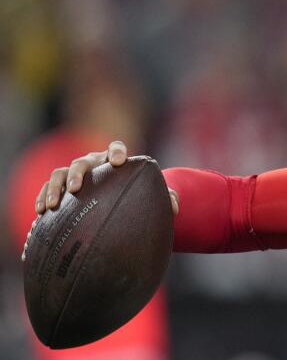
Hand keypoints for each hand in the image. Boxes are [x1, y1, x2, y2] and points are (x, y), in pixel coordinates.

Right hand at [33, 140, 177, 214]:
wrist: (121, 198)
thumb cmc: (140, 195)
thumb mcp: (154, 196)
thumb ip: (167, 197)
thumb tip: (174, 208)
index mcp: (116, 161)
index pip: (116, 147)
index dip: (116, 151)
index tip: (118, 161)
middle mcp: (94, 163)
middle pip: (83, 162)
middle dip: (78, 173)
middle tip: (77, 189)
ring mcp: (76, 173)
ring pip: (60, 173)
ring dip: (54, 188)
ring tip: (51, 205)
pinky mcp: (63, 186)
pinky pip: (49, 188)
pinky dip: (43, 197)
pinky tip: (40, 212)